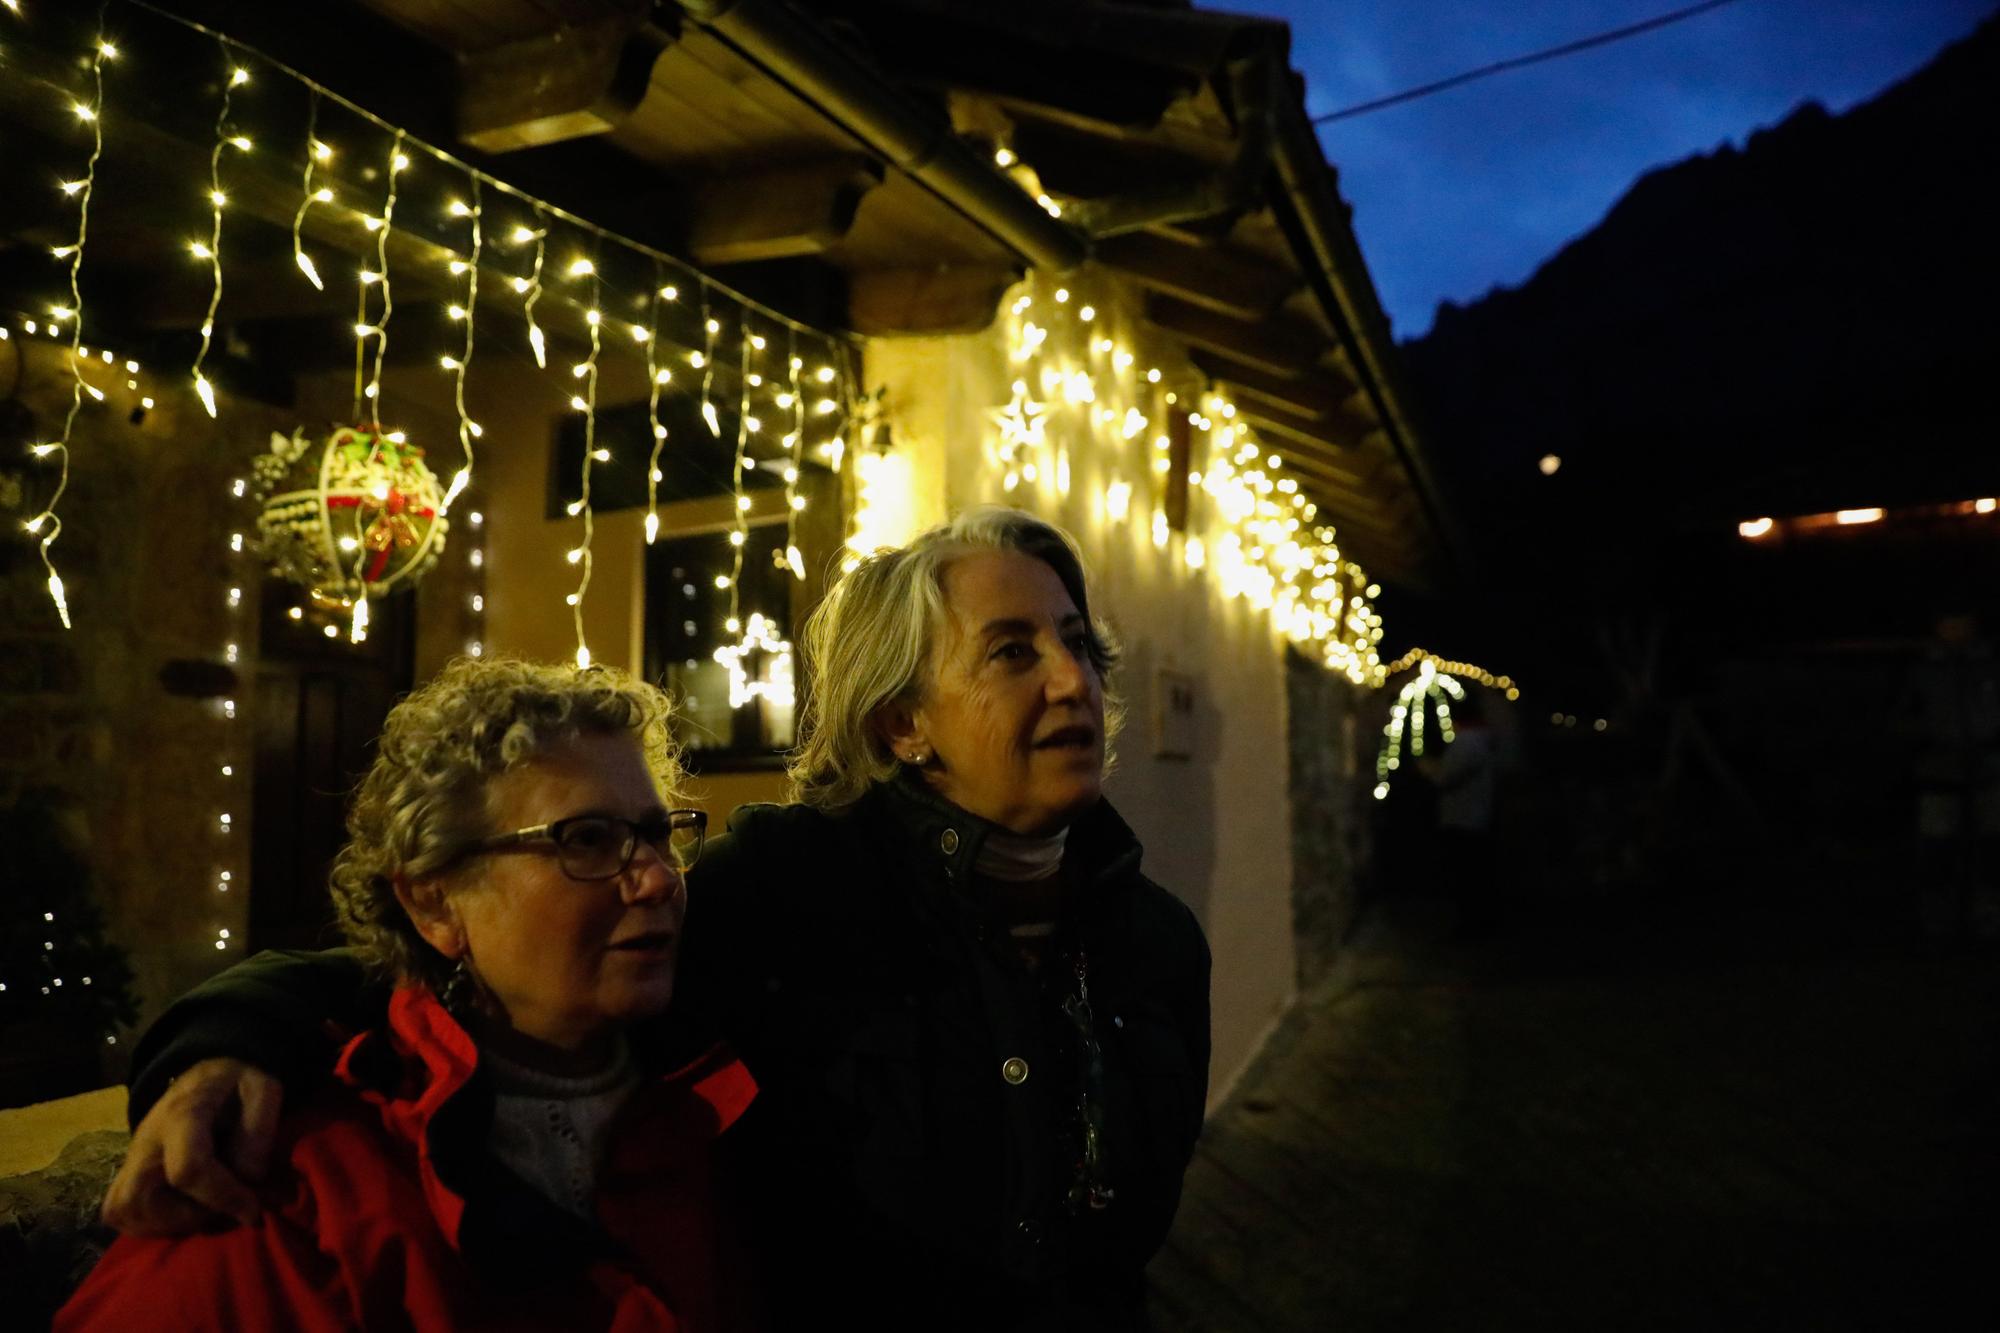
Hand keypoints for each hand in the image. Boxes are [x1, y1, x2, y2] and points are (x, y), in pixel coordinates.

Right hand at [100, 1058, 283, 1235]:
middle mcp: (145, 1140)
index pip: (187, 1168)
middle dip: (189, 1217)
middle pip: (140, 1200)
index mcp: (182, 1114)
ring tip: (207, 1208)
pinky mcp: (125, 1173)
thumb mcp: (263, 1090)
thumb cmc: (236, 1086)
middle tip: (223, 1208)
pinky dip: (151, 1225)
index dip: (222, 1197)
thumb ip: (260, 1132)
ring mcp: (130, 1158)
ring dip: (172, 1224)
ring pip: (126, 1211)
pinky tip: (185, 1213)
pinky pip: (120, 1214)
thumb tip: (248, 1179)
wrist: (204, 1079)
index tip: (253, 1211)